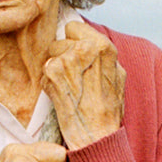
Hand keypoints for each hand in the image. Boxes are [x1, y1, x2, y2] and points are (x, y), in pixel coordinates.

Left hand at [44, 22, 125, 147]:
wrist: (97, 134)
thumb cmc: (108, 109)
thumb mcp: (117, 76)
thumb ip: (102, 55)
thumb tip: (89, 41)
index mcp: (104, 46)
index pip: (74, 27)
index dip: (73, 42)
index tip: (77, 58)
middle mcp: (86, 48)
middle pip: (60, 40)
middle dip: (62, 55)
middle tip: (74, 77)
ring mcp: (68, 59)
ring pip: (50, 55)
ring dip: (55, 70)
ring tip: (69, 88)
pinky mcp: (53, 72)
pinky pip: (44, 70)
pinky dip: (49, 83)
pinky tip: (62, 95)